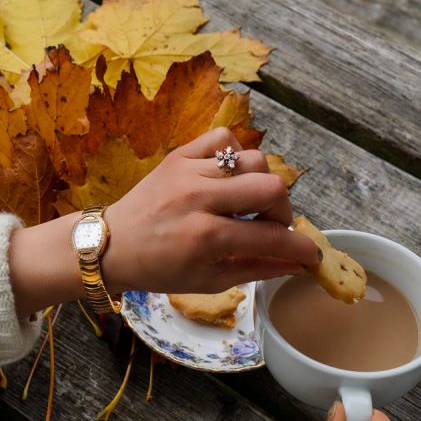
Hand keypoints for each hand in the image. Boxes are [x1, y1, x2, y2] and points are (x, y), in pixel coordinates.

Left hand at [8, 127, 318, 317]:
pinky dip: (234, 155)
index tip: (309, 254)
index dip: (299, 248)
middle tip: (271, 225)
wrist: (111, 245)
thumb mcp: (208, 281)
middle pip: (271, 187)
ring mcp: (188, 172)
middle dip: (283, 211)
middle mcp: (199, 200)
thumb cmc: (159, 269)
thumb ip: (257, 269)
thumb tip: (297, 263)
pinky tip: (228, 177)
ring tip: (247, 203)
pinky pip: (223, 139)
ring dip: (260, 184)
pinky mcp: (179, 155)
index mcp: (206, 238)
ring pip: (253, 160)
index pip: (271, 237)